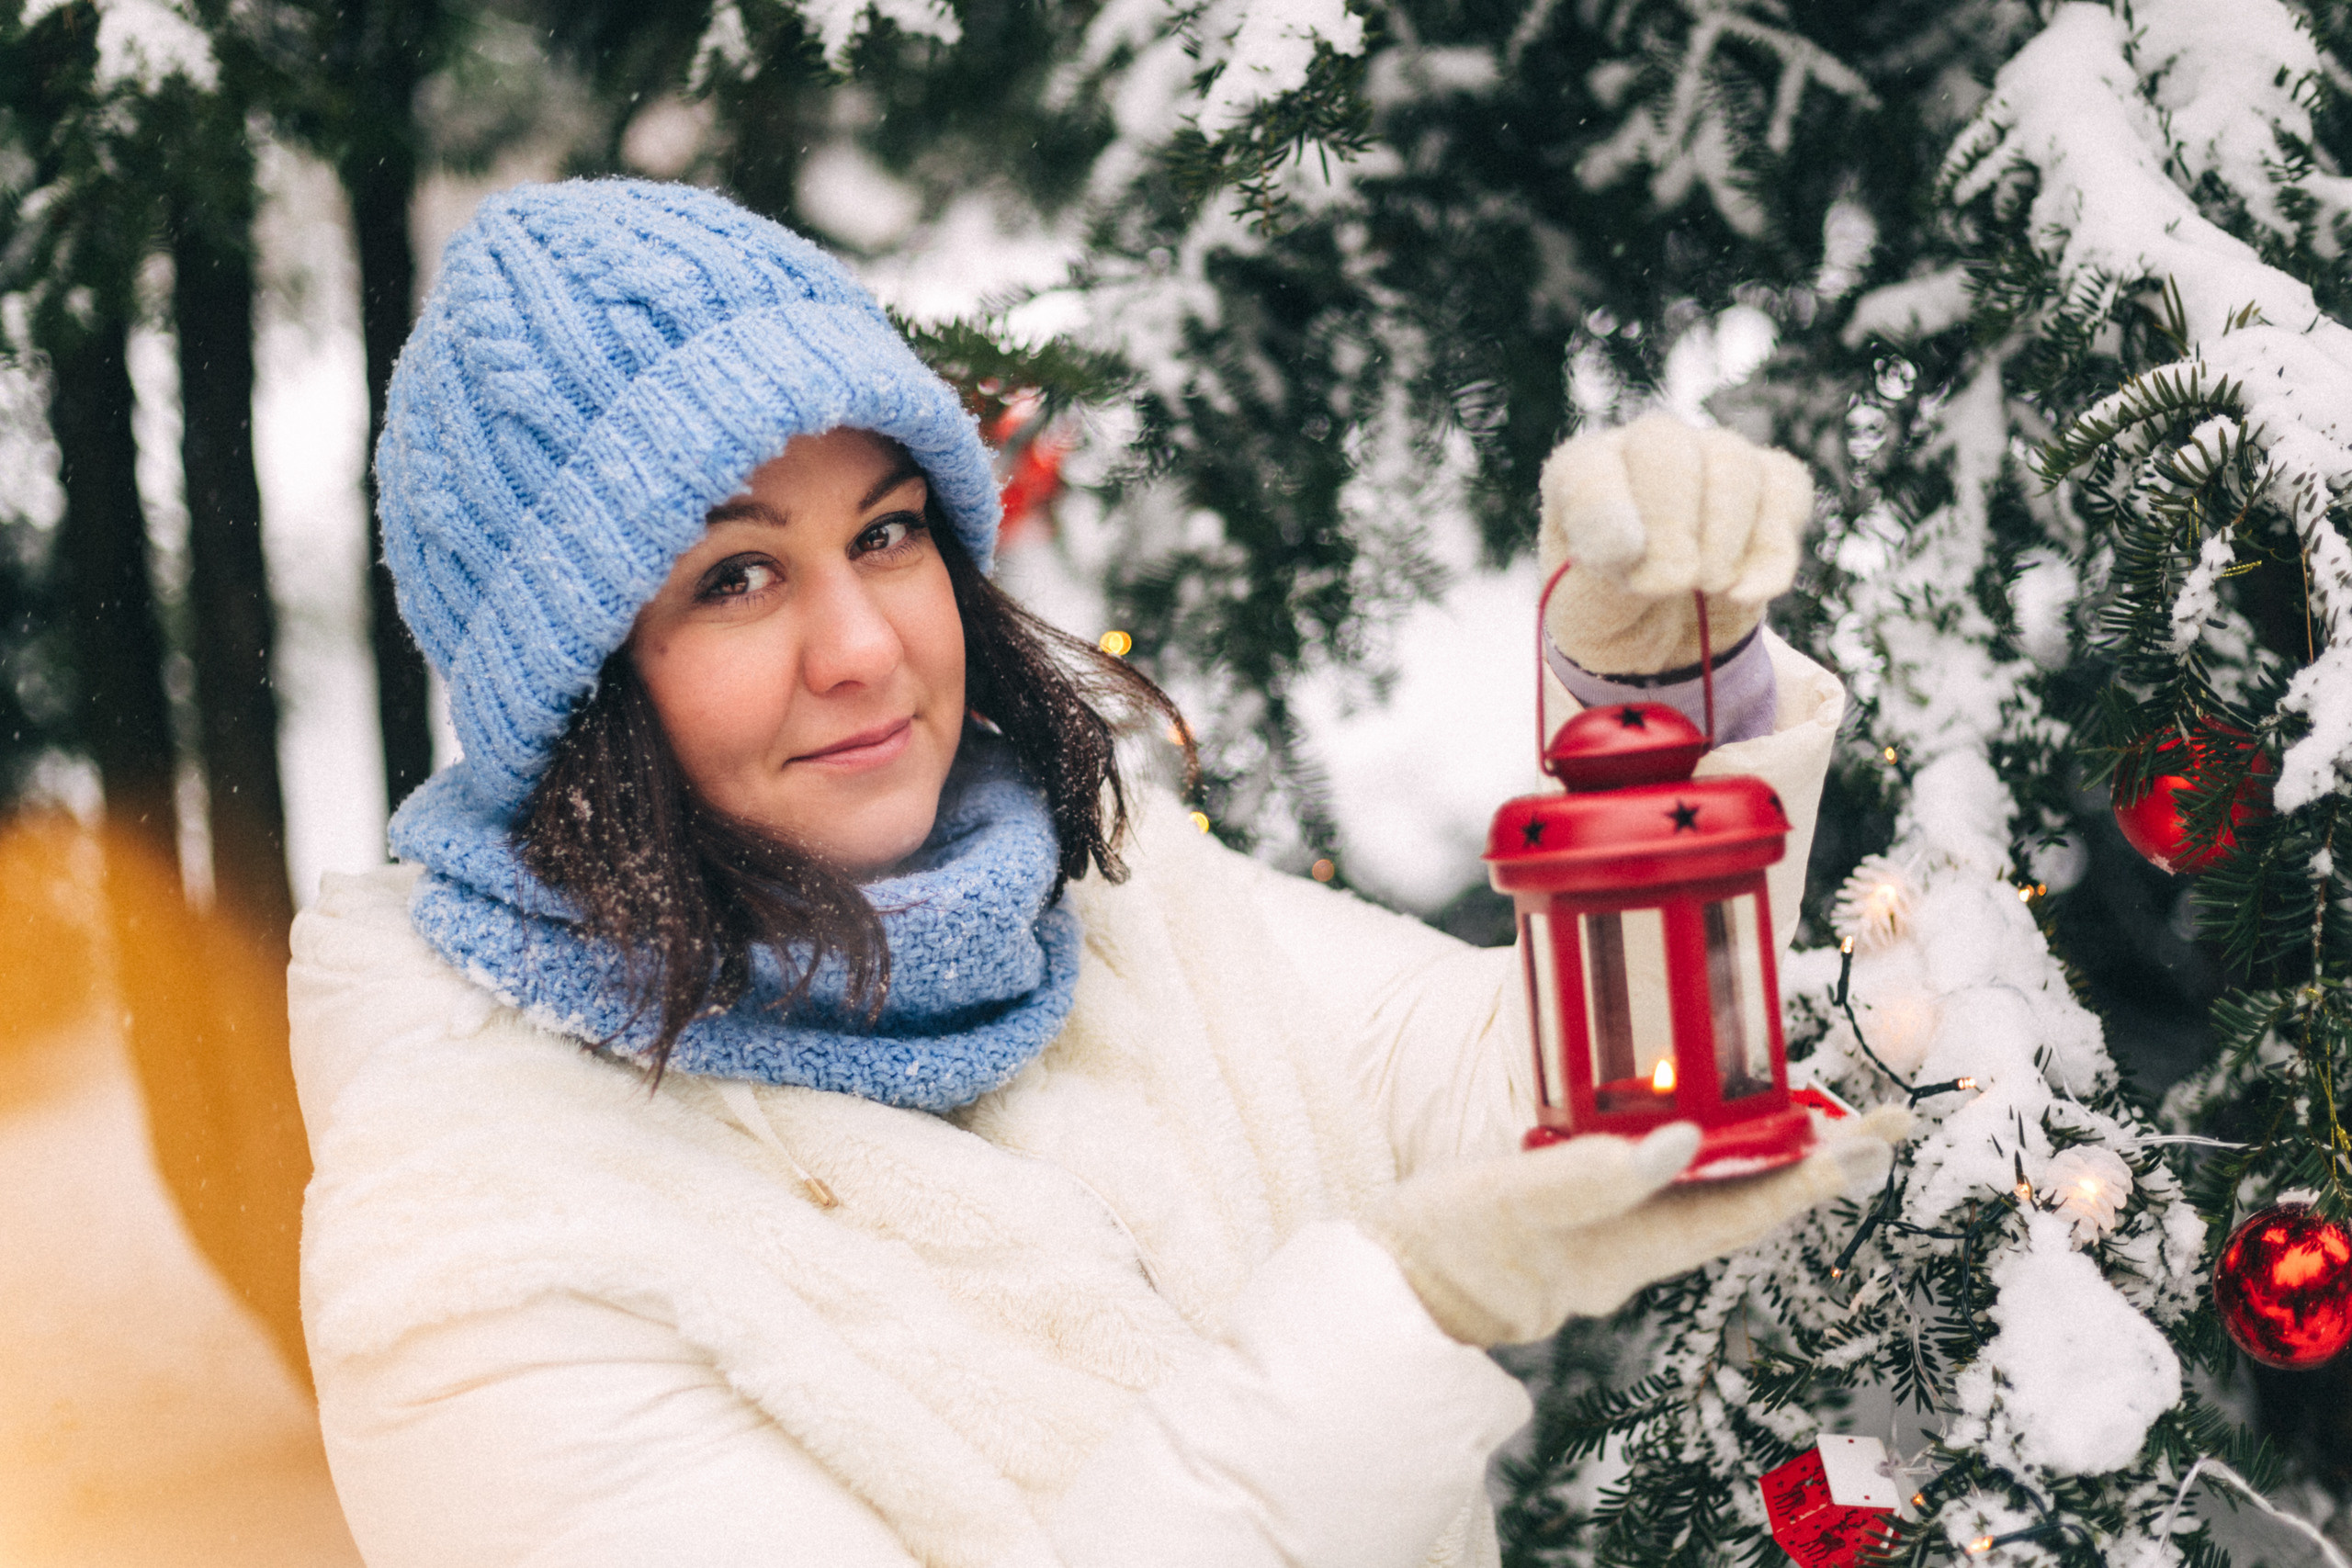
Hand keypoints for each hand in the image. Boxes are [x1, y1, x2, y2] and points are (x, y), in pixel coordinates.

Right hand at [1359, 1106, 1909, 1347]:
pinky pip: (1666, 1189)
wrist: (1386, 1294)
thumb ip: (1592, 1174)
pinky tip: (1708, 1135)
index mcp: (1633, 1246)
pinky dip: (1705, 1157)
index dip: (1812, 1172)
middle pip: (1745, 1201)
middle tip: (1880, 1122)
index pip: (1746, 1207)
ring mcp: (1609, 1240)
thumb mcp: (1512, 1198)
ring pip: (1711, 1196)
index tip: (1875, 1140)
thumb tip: (1683, 1143)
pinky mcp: (1577, 1224)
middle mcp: (1636, 1249)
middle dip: (1813, 1161)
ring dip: (1768, 1157)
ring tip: (1823, 1123)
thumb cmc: (1446, 1245)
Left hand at [1538, 413, 1812, 678]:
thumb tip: (1628, 543)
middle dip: (1670, 525)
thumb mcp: (1582, 605)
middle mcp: (1645, 447)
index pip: (1589, 469)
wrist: (1660, 638)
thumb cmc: (1608, 611)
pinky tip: (1742, 595)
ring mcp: (1711, 457)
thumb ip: (1599, 567)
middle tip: (1667, 586)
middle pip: (1666, 445)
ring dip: (1723, 541)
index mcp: (1581, 470)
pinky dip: (1769, 556)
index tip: (1618, 564)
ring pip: (1733, 465)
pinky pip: (1785, 493)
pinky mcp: (1768, 484)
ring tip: (1705, 589)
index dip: (1606, 515)